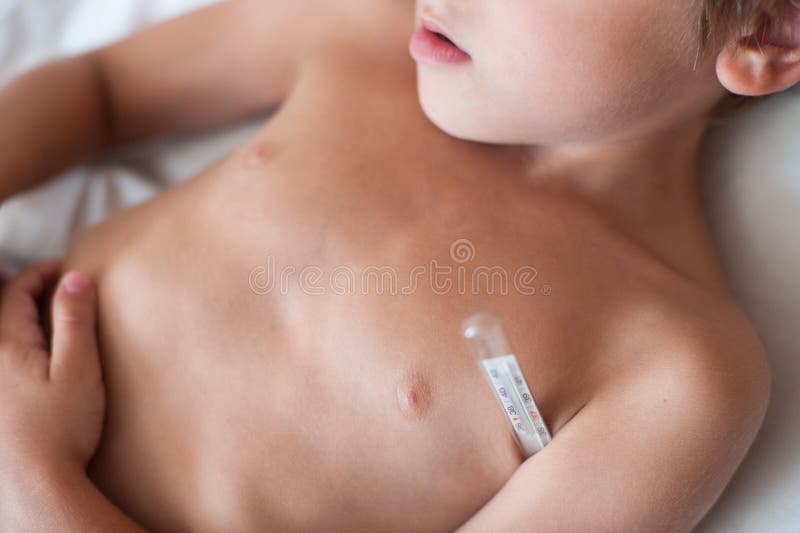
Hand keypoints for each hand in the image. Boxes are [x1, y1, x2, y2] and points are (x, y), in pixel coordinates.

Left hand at [0, 261, 104, 479]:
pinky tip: (24, 357)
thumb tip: (75, 279)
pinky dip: (8, 344)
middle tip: (48, 285)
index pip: (16, 293)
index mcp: (6, 346)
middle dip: (21, 290)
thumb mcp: (78, 370)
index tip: (63, 268)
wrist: (35, 484)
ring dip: (11, 317)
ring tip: (33, 314)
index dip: (40, 274)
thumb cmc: (61, 430)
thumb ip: (75, 321)